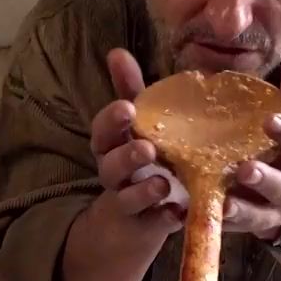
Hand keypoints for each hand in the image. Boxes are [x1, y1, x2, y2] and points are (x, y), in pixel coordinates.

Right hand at [88, 48, 184, 234]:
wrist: (130, 224)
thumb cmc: (138, 162)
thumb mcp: (137, 127)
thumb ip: (130, 91)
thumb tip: (116, 51)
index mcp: (113, 146)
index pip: (103, 131)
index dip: (111, 120)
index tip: (127, 108)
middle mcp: (115, 174)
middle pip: (110, 165)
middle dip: (126, 156)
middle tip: (147, 147)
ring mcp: (129, 203)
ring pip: (128, 198)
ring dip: (143, 190)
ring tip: (162, 183)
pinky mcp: (146, 228)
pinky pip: (154, 225)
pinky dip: (164, 219)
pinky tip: (177, 213)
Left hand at [223, 49, 280, 240]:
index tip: (270, 121)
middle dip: (267, 180)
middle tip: (245, 169)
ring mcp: (270, 214)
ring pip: (260, 216)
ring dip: (242, 210)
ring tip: (224, 202)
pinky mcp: (245, 230)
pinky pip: (232, 231)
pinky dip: (216, 223)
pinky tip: (195, 215)